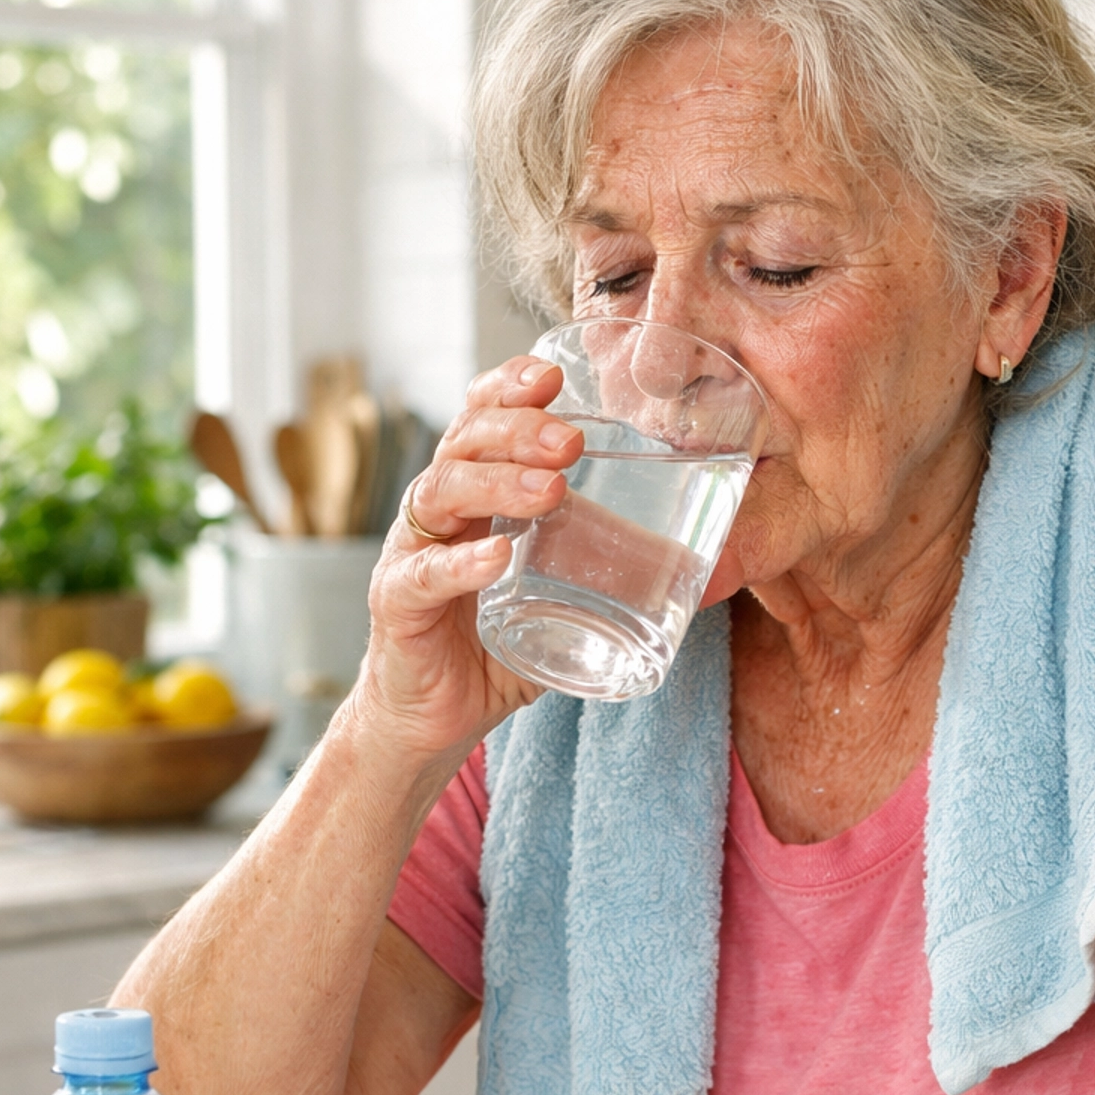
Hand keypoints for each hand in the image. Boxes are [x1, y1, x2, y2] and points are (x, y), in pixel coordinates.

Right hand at [354, 358, 583, 759]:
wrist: (433, 720)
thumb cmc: (494, 648)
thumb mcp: (558, 597)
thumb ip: (606, 569)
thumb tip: (696, 560)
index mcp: (472, 497)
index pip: (480, 420)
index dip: (508, 388)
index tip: (553, 374)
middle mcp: (436, 514)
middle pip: (462, 443)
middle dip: (517, 430)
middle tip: (571, 441)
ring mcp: (412, 555)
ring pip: (441, 494)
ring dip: (498, 484)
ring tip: (551, 490)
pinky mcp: (398, 606)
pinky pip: (423, 575)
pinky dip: (461, 563)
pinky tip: (496, 556)